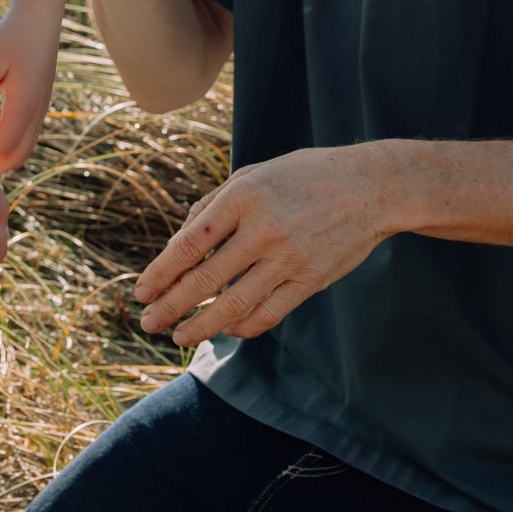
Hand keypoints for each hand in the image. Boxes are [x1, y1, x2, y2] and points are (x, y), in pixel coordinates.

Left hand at [0, 3, 62, 174]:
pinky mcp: (39, 104)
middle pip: (17, 157)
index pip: (2, 144)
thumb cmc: (12, 35)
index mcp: (25, 103)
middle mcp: (37, 111)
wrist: (40, 18)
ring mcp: (41, 109)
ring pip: (24, 149)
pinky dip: (8, 147)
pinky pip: (27, 137)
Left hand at [136, 145, 405, 347]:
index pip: (191, 242)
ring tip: (179, 337)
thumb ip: (213, 206)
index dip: (162, 272)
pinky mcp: (311, 279)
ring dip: (202, 325)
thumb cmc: (302, 177)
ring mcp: (289, 257)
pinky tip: (225, 330)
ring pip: (235, 304)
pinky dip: (242, 326)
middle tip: (148, 323)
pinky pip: (269, 313)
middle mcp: (264, 228)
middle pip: (206, 278)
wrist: (371, 187)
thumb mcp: (253, 174)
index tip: (141, 291)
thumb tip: (177, 246)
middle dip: (171, 305)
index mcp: (243, 195)